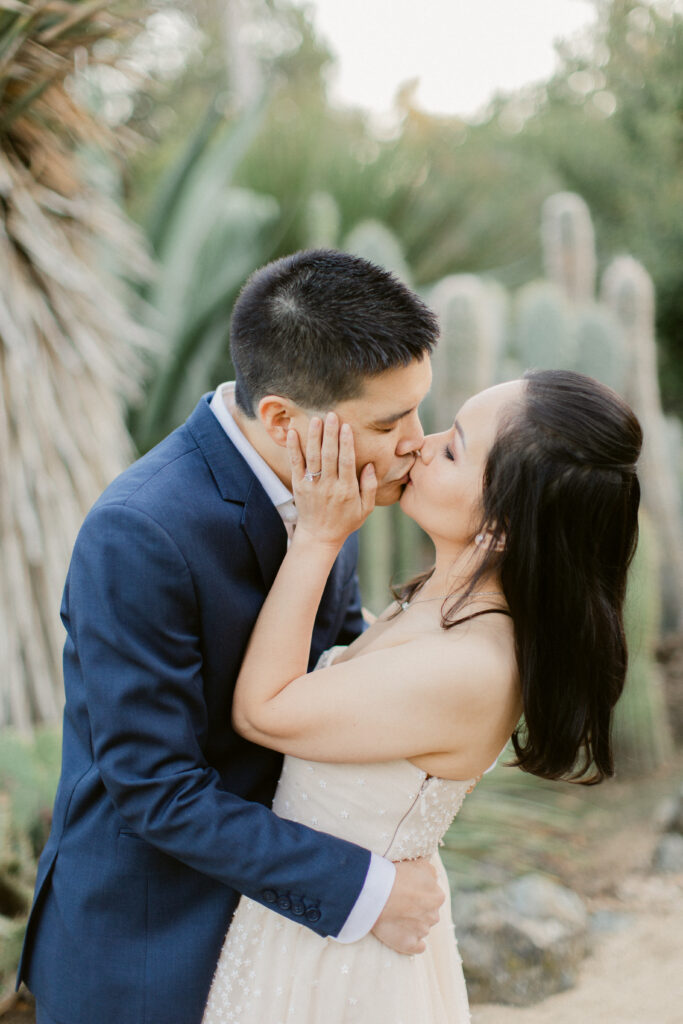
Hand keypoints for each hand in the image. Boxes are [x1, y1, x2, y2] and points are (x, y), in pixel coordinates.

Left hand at [287, 413, 375, 548]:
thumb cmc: (346, 521)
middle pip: (329, 456)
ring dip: (314, 437)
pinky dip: (294, 448)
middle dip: (330, 434)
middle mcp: (328, 486)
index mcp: (346, 490)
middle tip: (331, 415)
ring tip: (316, 419)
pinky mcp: (299, 486)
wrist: (319, 536)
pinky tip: (293, 433)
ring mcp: (312, 486)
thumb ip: (370, 486)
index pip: (346, 462)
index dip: (346, 443)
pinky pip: (296, 464)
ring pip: (313, 457)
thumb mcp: (365, 508)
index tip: (346, 426)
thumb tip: (371, 465)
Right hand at [371, 859, 444, 954]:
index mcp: (438, 896)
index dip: (419, 892)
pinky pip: (418, 947)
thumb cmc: (396, 874)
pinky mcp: (410, 944)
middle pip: (428, 913)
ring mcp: (422, 931)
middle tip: (399, 902)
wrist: (378, 893)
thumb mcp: (421, 863)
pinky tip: (404, 936)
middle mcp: (433, 915)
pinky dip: (412, 943)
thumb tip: (433, 876)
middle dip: (417, 909)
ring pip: (421, 928)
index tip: (406, 889)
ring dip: (412, 924)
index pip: (433, 896)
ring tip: (395, 916)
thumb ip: (431, 872)